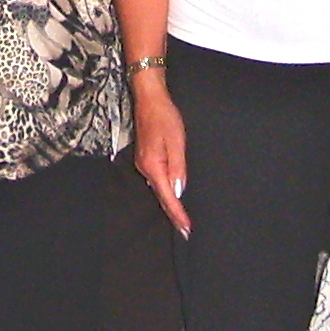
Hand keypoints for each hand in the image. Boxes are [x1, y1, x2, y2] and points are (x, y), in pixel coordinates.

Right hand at [130, 74, 189, 235]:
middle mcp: (145, 168)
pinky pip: (157, 180)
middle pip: (161, 196)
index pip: (167, 197)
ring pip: (158, 189)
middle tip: (185, 231)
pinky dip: (165, 192)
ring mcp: (144, 163)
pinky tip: (172, 196)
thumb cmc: (164, 117)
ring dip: (170, 204)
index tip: (186, 229)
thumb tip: (178, 191)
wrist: (150, 99)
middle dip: (173, 214)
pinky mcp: (146, 158)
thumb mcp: (176, 142)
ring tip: (181, 219)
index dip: (177, 214)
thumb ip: (178, 168)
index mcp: (153, 166)